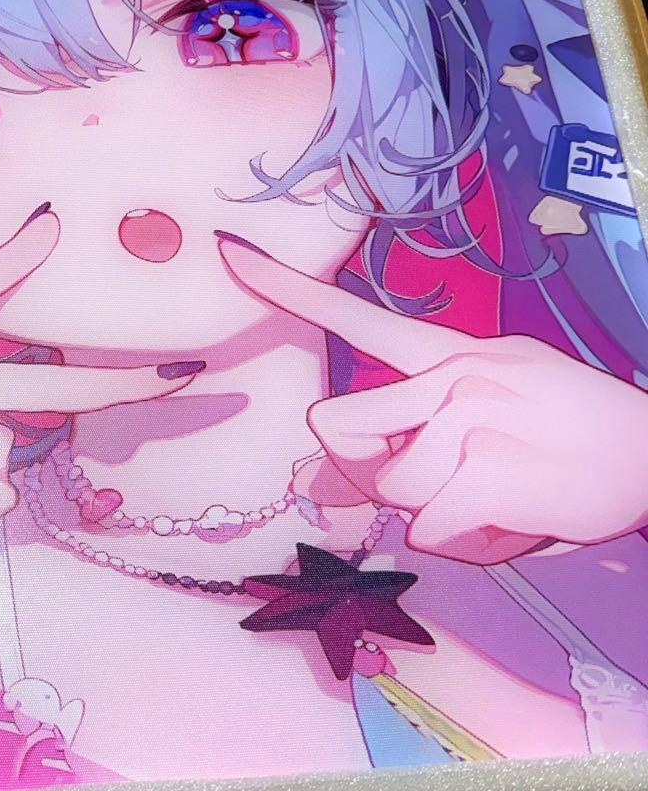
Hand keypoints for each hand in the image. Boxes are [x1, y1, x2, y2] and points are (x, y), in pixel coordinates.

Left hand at [219, 234, 647, 564]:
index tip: (228, 251)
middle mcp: (448, 376)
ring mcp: (466, 420)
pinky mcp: (486, 473)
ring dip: (432, 510)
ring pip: (388, 491)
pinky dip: (466, 542)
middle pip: (336, 429)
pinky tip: (509, 517)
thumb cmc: (566, 424)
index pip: (352, 316)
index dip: (284, 286)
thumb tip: (348, 466)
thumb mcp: (497, 387)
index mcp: (447, 353)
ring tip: (489, 492)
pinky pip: (430, 530)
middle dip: (368, 465)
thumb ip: (420, 413)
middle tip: (431, 474)